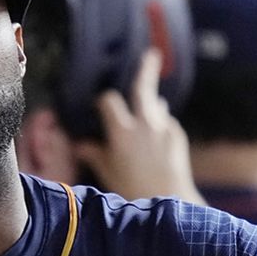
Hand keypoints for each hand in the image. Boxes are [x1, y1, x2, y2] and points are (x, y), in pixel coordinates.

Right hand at [75, 50, 201, 202]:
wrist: (171, 202)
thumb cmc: (133, 190)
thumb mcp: (108, 172)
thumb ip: (94, 154)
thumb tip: (79, 145)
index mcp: (122, 132)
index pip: (109, 100)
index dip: (104, 100)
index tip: (101, 104)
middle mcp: (144, 124)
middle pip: (143, 87)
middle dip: (146, 69)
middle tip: (151, 53)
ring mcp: (164, 128)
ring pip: (157, 105)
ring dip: (151, 103)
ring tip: (148, 107)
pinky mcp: (177, 135)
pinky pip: (166, 122)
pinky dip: (159, 124)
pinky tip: (155, 140)